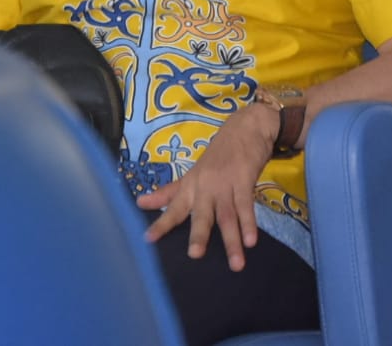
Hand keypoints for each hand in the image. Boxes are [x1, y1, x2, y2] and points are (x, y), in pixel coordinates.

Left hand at [136, 102, 277, 270]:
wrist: (246, 128)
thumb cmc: (218, 154)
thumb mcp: (192, 173)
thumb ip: (170, 192)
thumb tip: (140, 202)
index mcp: (191, 185)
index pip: (174, 207)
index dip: (161, 223)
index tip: (147, 240)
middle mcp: (205, 186)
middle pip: (201, 214)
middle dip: (199, 234)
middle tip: (195, 255)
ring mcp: (225, 184)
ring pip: (227, 216)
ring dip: (232, 240)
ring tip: (236, 264)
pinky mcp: (244, 180)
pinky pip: (246, 206)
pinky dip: (249, 223)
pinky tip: (251, 241)